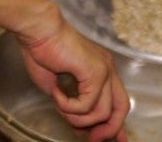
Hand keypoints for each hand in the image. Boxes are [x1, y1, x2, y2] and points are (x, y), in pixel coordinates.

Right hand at [14, 16, 129, 141]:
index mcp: (101, 71)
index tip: (107, 140)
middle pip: (121, 108)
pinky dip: (68, 106)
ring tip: (60, 105)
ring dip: (77, 117)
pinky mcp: (96, 71)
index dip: (115, 126)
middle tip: (91, 139)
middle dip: (108, 130)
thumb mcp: (59, 89)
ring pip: (102, 112)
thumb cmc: (44, 52)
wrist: (40, 30)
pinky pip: (87, 105)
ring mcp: (104, 70)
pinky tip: (57, 93)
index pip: (118, 103)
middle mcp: (108, 70)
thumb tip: (78, 127)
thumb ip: (72, 107)